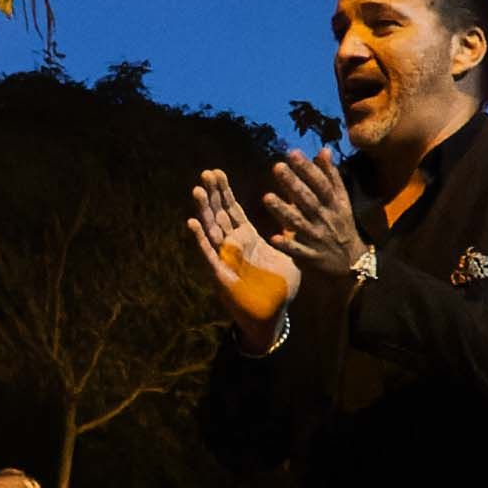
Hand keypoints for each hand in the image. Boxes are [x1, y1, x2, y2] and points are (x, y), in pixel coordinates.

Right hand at [188, 168, 298, 328]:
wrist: (274, 315)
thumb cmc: (280, 287)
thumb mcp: (289, 254)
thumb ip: (289, 233)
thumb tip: (296, 213)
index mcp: (248, 238)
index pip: (232, 209)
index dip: (224, 191)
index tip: (217, 172)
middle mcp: (233, 244)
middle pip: (219, 214)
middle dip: (212, 194)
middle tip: (206, 172)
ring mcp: (225, 257)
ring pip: (211, 229)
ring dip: (203, 210)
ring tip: (197, 190)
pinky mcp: (220, 272)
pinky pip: (208, 253)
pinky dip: (200, 238)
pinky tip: (192, 223)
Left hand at [257, 151, 371, 279]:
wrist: (354, 262)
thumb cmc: (342, 225)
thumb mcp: (342, 200)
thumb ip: (331, 176)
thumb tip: (324, 150)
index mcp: (334, 204)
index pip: (321, 183)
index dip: (308, 169)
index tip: (293, 153)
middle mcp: (325, 218)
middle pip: (308, 199)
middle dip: (293, 183)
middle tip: (277, 167)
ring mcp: (318, 238)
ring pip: (299, 223)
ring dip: (284, 211)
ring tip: (267, 197)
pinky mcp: (312, 256)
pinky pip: (298, 251)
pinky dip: (287, 246)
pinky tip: (274, 238)